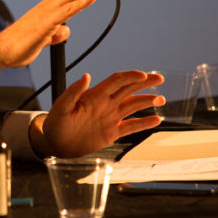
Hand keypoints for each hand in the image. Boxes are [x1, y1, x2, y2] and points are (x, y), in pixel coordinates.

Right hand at [0, 0, 108, 75]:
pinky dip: (82, 2)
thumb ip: (54, 34)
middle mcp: (45, 7)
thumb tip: (65, 29)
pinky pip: (68, 10)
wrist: (1, 51)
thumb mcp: (42, 40)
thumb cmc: (17, 46)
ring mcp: (46, 13)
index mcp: (44, 10)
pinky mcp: (46, 23)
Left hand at [31, 71, 164, 157]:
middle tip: (159, 77)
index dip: (130, 76)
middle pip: (129, 89)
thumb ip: (73, 92)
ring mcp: (110, 117)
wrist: (55, 143)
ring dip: (147, 101)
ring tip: (161, 99)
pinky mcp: (112, 132)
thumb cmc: (55, 123)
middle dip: (144, 83)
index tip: (143, 75)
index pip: (116, 81)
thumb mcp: (61, 106)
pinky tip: (156, 120)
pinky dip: (144, 124)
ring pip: (133, 106)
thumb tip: (86, 75)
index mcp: (95, 95)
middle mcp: (106, 103)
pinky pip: (131, 126)